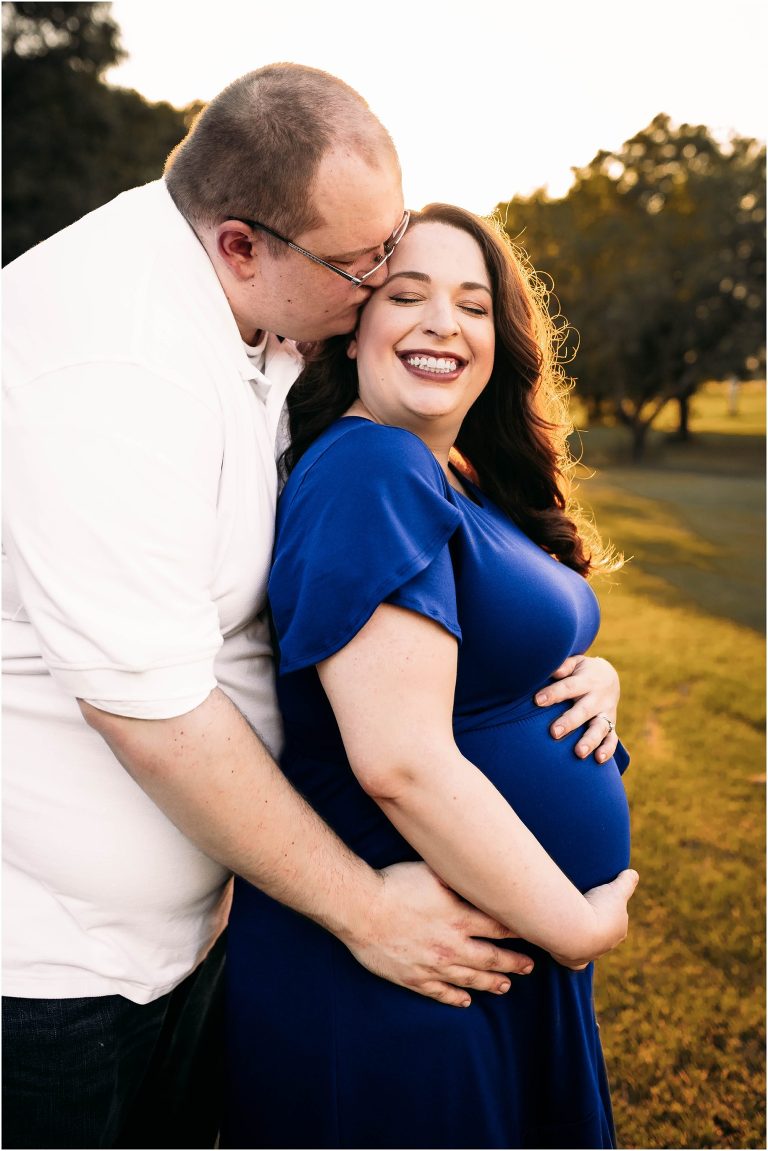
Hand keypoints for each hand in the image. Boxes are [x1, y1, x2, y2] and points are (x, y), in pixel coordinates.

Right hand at [342, 861, 533, 1007]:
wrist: (361, 909)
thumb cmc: (395, 884)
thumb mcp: (432, 872)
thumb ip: (458, 878)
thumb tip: (479, 874)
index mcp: (459, 917)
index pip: (499, 928)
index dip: (519, 932)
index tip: (535, 936)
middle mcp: (451, 945)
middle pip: (490, 958)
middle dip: (513, 963)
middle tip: (529, 967)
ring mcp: (433, 965)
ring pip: (470, 979)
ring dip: (491, 983)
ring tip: (506, 987)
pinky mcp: (413, 978)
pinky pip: (440, 992)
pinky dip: (455, 997)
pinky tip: (466, 1000)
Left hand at [534, 655, 619, 762]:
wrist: (609, 677)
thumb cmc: (581, 672)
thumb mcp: (575, 663)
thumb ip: (563, 666)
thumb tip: (551, 670)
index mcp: (586, 680)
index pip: (568, 687)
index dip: (554, 693)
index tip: (537, 701)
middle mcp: (597, 698)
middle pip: (584, 711)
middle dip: (570, 722)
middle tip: (554, 733)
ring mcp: (606, 713)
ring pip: (600, 728)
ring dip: (590, 741)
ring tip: (579, 753)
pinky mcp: (611, 725)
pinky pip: (612, 739)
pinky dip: (607, 750)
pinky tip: (598, 759)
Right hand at [549, 868, 638, 968]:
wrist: (577, 932)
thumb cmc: (598, 910)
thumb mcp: (616, 891)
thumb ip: (626, 883)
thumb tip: (633, 873)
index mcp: (619, 930)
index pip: (618, 922)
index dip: (609, 912)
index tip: (599, 902)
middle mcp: (607, 946)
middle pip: (604, 936)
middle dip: (597, 927)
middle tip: (584, 913)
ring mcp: (590, 955)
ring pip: (589, 949)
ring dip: (582, 938)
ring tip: (572, 927)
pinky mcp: (573, 961)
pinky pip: (575, 963)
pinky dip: (572, 958)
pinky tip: (565, 951)